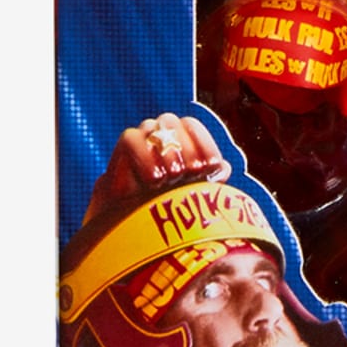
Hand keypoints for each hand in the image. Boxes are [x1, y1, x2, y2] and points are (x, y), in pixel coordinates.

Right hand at [82, 111, 223, 220]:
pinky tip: (154, 179)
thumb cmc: (166, 206)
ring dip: (167, 153)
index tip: (212, 166)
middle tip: (194, 171)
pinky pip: (131, 139)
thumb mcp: (192, 196)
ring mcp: (140, 138)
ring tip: (173, 176)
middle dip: (188, 148)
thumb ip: (210, 181)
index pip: (192, 126)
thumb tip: (224, 168)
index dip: (205, 144)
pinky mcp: (121, 150)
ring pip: (153, 127)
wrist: (131, 223)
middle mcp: (160, 133)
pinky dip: (144, 158)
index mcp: (180, 138)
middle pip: (173, 123)